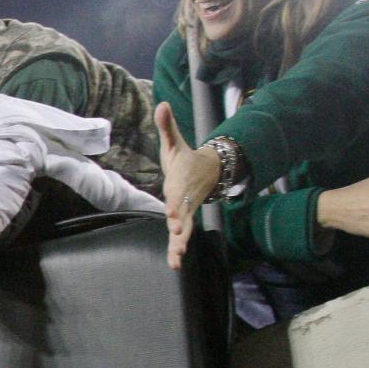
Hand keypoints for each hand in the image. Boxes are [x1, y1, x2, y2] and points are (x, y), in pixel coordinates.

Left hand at [156, 101, 222, 269]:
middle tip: (177, 235)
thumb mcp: (174, 142)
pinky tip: (174, 263)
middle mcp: (185, 199)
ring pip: (184, 230)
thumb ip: (167, 126)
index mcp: (181, 181)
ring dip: (179, 244)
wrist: (207, 170)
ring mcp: (186, 211)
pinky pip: (182, 237)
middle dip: (180, 225)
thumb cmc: (184, 158)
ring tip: (176, 259)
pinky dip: (177, 249)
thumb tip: (161, 104)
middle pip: (184, 214)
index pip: (178, 193)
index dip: (175, 202)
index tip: (172, 212)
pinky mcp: (185, 221)